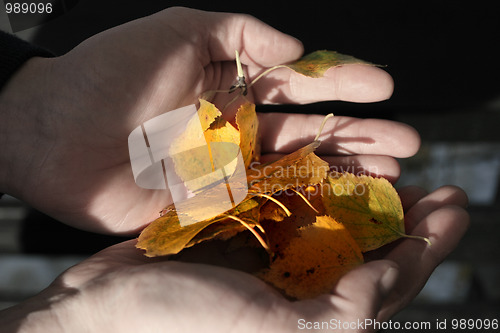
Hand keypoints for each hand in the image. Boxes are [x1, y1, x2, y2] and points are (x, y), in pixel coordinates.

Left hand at [0, 7, 413, 233]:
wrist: (51, 133)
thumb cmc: (108, 74)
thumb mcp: (179, 29)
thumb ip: (241, 34)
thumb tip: (295, 49)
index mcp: (230, 83)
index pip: (299, 83)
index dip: (343, 82)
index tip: (384, 86)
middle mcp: (235, 127)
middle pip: (308, 132)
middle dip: (358, 135)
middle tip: (406, 143)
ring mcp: (224, 168)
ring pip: (295, 172)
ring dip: (341, 173)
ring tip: (387, 175)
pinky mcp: (207, 204)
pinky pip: (262, 205)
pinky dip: (300, 207)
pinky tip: (335, 209)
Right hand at [0, 186, 467, 332]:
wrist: (102, 309)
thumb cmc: (179, 327)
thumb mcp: (277, 332)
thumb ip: (344, 314)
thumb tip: (389, 280)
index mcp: (313, 320)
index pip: (389, 284)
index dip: (428, 247)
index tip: (455, 209)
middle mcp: (298, 292)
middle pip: (369, 251)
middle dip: (407, 218)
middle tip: (439, 189)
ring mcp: (268, 260)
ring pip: (334, 223)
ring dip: (366, 195)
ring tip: (397, 168)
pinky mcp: (239, 235)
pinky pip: (289, 206)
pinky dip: (316, 186)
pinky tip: (335, 167)